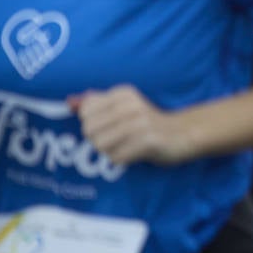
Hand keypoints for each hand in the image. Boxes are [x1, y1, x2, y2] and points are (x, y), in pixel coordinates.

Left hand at [71, 85, 191, 164]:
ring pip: (100, 145)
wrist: (182, 133)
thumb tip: (70, 102)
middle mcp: (131, 104)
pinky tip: (134, 153)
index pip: (85, 111)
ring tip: (125, 146)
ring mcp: (141, 122)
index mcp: (123, 93)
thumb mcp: (123, 106)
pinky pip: (117, 157)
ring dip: (110, 151)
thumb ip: (96, 102)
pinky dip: (122, 159)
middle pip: (89, 130)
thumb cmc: (147, 122)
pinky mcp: (148, 141)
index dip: (92, 123)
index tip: (109, 125)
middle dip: (98, 140)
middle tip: (117, 139)